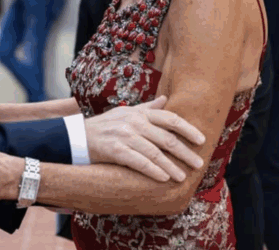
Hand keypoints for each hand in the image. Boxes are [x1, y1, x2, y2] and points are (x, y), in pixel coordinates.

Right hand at [84, 96, 205, 182]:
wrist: (77, 136)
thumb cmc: (105, 125)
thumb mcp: (126, 112)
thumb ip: (147, 108)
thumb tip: (166, 99)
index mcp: (139, 113)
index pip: (169, 118)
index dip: (187, 129)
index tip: (201, 140)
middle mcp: (134, 122)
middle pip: (166, 138)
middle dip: (184, 152)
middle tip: (198, 164)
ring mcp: (124, 135)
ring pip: (154, 152)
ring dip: (171, 166)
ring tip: (183, 177)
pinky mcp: (114, 150)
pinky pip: (138, 161)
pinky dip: (153, 170)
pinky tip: (163, 178)